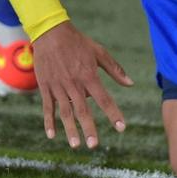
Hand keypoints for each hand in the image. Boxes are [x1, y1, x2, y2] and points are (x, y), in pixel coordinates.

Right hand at [32, 21, 132, 148]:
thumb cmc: (77, 42)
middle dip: (88, 128)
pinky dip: (48, 121)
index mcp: (88, 75)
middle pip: (82, 110)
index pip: (104, 99)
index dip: (113, 114)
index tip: (121, 128)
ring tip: (75, 145)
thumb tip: (131, 84)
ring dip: (70, 129)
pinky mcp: (46, 86)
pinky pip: (47, 107)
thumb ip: (115, 69)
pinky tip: (52, 135)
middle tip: (94, 145)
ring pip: (65, 112)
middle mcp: (73, 83)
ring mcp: (58, 86)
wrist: (50, 32)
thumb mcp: (98, 52)